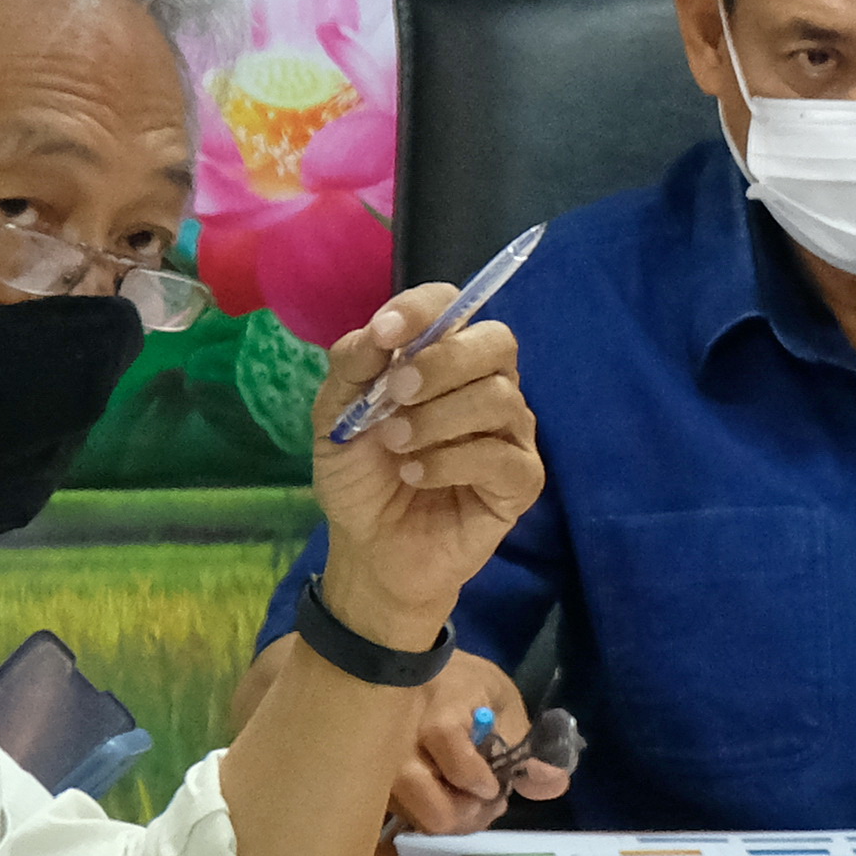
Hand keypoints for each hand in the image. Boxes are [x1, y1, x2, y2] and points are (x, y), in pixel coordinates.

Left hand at [310, 287, 544, 647]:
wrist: (369, 549)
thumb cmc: (360, 475)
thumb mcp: (335, 416)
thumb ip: (353, 366)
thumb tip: (379, 330)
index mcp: (444, 357)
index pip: (454, 306)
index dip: (425, 309)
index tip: (386, 332)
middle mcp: (487, 383)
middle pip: (497, 342)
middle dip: (443, 362)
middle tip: (397, 394)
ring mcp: (510, 431)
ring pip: (499, 398)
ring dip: (438, 419)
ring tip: (397, 447)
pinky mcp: (520, 480)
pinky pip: (501, 456)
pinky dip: (452, 462)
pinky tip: (417, 476)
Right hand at [378, 651, 574, 838]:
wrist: (411, 669)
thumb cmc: (462, 683)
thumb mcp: (501, 699)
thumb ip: (524, 742)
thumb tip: (554, 783)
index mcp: (437, 715)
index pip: (456, 761)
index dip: (481, 781)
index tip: (495, 782)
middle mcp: (401, 747)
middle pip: (433, 809)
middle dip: (470, 814)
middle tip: (489, 798)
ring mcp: (384, 770)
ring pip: (422, 821)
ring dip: (457, 819)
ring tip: (475, 798)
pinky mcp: (378, 785)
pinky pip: (411, 817)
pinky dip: (437, 814)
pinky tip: (453, 797)